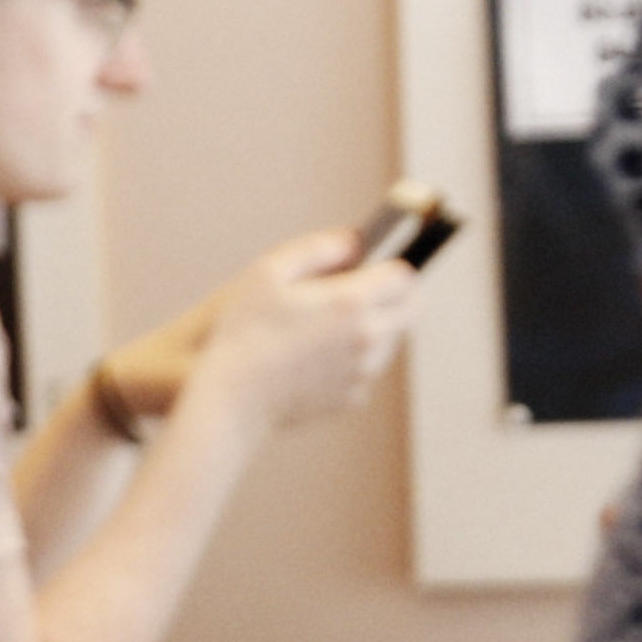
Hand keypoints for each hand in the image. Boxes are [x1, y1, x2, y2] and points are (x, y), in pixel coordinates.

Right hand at [142, 228, 420, 444]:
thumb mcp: (268, 272)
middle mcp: (369, 338)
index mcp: (352, 302)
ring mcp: (363, 372)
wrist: (230, 399)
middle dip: (395, 295)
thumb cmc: (242, 332)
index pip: (404, 276)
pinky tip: (314, 357)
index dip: (389, 266)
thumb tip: (354, 241)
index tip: (370, 268)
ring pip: (392, 340)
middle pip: (412, 308)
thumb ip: (318, 247)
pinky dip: (353, 359)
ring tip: (327, 326)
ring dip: (375, 326)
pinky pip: (367, 369)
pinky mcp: (352, 397)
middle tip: (361, 292)